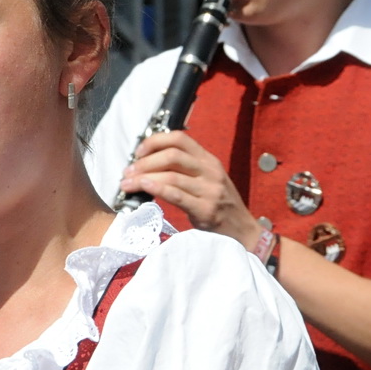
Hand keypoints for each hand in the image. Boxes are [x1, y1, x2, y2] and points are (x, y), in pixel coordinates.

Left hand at [118, 131, 264, 246]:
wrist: (243, 231)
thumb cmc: (220, 206)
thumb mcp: (207, 180)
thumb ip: (186, 169)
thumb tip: (150, 164)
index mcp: (209, 160)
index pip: (180, 138)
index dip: (155, 141)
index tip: (138, 152)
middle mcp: (210, 171)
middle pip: (172, 155)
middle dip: (144, 162)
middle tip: (128, 172)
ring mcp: (210, 190)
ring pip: (171, 175)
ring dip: (143, 178)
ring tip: (127, 184)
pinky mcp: (206, 210)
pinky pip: (177, 195)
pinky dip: (157, 188)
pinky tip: (144, 187)